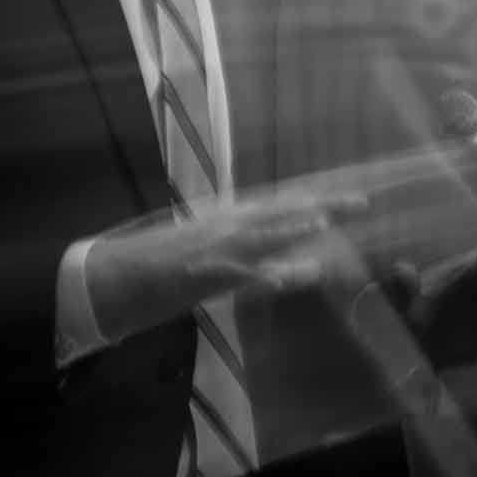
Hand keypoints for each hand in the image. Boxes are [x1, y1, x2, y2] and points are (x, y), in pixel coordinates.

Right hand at [85, 190, 367, 342]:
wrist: (116, 276)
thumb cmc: (162, 264)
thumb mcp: (210, 249)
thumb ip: (248, 250)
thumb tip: (291, 259)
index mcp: (229, 221)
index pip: (282, 208)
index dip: (318, 203)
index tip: (352, 199)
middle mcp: (225, 228)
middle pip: (281, 215)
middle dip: (321, 208)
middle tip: (360, 203)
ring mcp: (213, 251)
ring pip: (259, 237)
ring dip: (290, 230)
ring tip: (323, 221)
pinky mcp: (200, 276)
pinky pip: (236, 275)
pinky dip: (261, 274)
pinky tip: (283, 273)